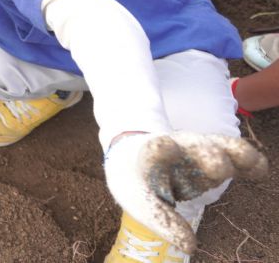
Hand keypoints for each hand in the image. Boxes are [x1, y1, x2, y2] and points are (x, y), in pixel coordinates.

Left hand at [104, 132, 266, 252]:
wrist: (134, 157)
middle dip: (206, 155)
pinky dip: (248, 161)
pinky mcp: (216, 156)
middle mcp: (177, 146)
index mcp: (149, 155)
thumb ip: (162, 219)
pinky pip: (233, 155)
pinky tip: (259, 169)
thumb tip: (189, 246)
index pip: (154, 151)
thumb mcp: (139, 199)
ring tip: (248, 160)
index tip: (166, 148)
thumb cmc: (137, 182)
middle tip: (218, 166)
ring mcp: (197, 149)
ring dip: (231, 153)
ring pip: (216, 147)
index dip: (161, 150)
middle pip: (193, 147)